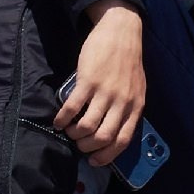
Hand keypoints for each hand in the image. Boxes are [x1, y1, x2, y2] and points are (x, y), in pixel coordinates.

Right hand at [53, 0, 146, 168]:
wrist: (121, 32)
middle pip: (103, 138)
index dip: (106, 156)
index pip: (123, 141)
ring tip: (68, 130)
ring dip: (74, 134)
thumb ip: (127, 109)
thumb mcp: (136, 88)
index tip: (94, 160)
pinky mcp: (88, 81)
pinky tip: (58, 120)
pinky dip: (62, 119)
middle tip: (78, 144)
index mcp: (135, 106)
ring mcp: (105, 92)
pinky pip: (72, 107)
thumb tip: (113, 131)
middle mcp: (122, 102)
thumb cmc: (127, 62)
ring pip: (87, 126)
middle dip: (87, 147)